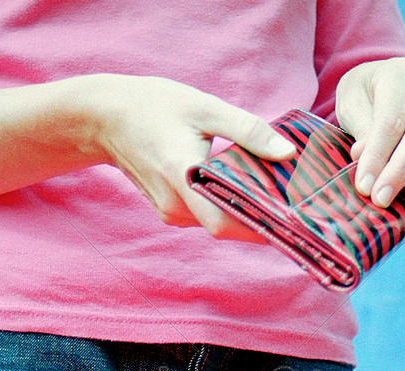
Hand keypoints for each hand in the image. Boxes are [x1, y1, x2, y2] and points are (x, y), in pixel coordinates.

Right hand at [88, 75, 295, 241]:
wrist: (105, 118)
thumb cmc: (154, 107)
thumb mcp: (205, 108)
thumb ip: (248, 131)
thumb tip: (287, 152)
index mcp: (183, 177)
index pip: (225, 222)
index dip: (259, 229)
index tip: (293, 225)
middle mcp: (175, 205)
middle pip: (228, 227)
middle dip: (263, 222)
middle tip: (300, 212)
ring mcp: (170, 212)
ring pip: (219, 224)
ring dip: (247, 215)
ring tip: (282, 200)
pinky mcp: (171, 211)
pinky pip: (207, 218)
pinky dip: (229, 209)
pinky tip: (251, 193)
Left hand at [334, 57, 404, 228]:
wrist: (388, 85)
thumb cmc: (364, 97)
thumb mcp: (351, 103)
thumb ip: (360, 126)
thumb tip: (363, 157)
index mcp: (401, 75)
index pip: (392, 120)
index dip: (379, 156)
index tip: (364, 188)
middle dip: (403, 174)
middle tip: (383, 204)